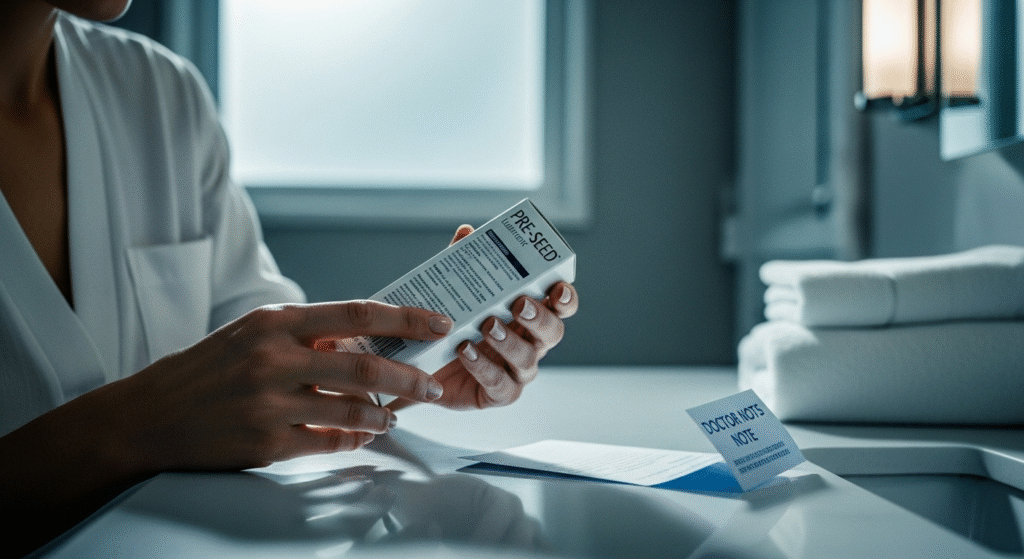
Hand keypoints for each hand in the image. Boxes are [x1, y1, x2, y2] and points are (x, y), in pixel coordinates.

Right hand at [90, 301, 452, 472]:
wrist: (151, 415)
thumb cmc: (209, 369)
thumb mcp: (254, 334)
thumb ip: (306, 334)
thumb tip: (367, 337)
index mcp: (276, 322)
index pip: (357, 312)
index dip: (406, 317)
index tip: (439, 323)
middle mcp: (275, 358)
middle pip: (365, 364)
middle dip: (410, 377)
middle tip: (433, 386)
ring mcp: (270, 402)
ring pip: (353, 409)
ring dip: (384, 414)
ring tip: (396, 416)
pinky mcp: (266, 442)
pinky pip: (329, 442)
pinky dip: (354, 440)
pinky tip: (362, 436)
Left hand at [389, 225, 578, 410]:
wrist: (421, 364)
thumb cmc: (448, 323)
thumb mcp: (454, 290)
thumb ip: (462, 264)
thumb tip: (467, 232)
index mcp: (529, 316)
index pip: (560, 306)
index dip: (566, 298)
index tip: (557, 288)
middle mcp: (530, 344)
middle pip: (553, 333)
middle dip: (539, 318)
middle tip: (518, 305)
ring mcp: (517, 371)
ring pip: (527, 359)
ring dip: (509, 342)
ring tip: (486, 326)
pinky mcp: (498, 394)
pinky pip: (500, 385)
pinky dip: (485, 368)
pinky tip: (466, 352)